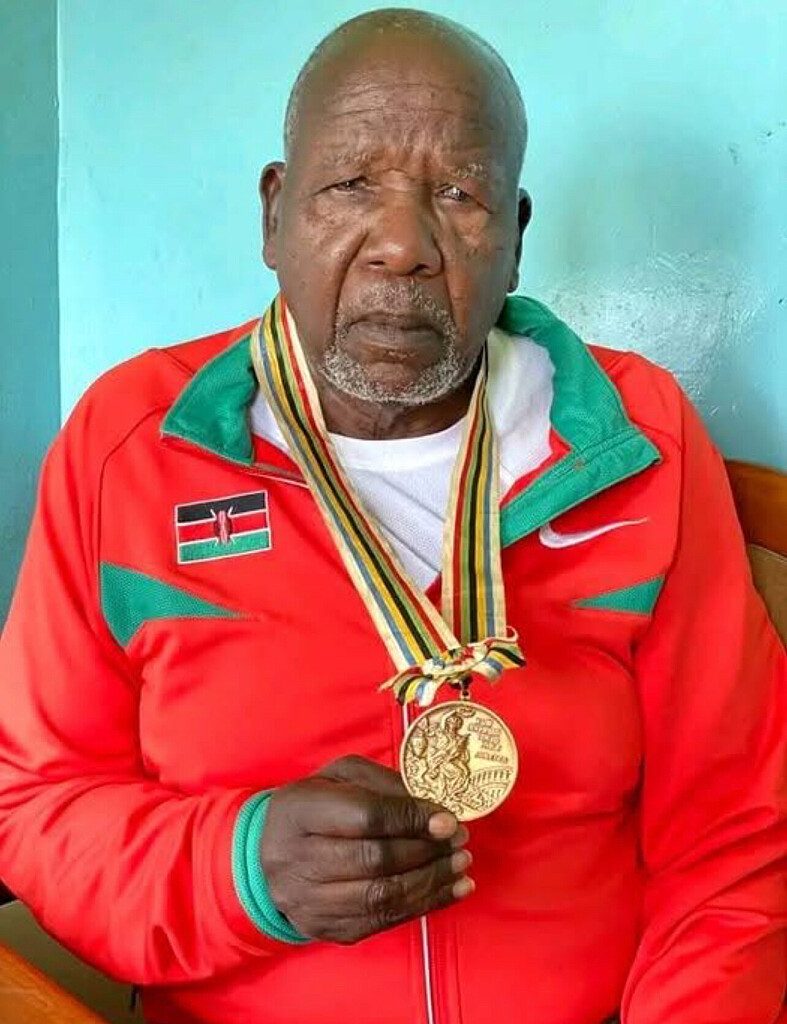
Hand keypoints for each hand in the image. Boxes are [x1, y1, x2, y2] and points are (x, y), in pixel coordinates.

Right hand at [260, 755, 472, 944]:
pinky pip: (383, 922)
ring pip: (382, 897)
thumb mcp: (340, 776)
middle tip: (460, 840)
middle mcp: (297, 861)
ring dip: (432, 881)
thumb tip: (432, 808)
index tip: (447, 820)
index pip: (364, 817)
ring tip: (461, 865)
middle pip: (375, 861)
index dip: (410, 819)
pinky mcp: (327, 929)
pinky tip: (451, 890)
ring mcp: (310, 903)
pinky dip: (424, 906)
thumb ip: (383, 784)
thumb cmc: (312, 807)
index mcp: (299, 811)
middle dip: (427, 851)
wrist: (264, 857)